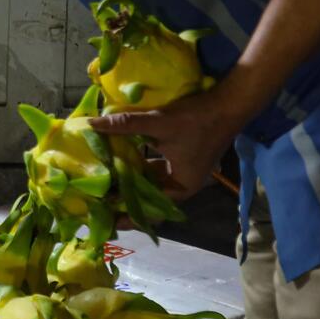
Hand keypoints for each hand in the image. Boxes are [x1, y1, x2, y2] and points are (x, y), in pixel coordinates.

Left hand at [87, 86, 255, 198]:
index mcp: (181, 188)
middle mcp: (182, 185)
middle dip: (124, 198)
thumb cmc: (197, 120)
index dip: (125, 213)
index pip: (148, 210)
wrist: (228, 104)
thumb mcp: (158, 123)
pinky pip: (155, 170)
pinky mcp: (180, 159)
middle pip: (148, 199)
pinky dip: (139, 167)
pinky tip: (119, 161)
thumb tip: (91, 124)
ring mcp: (182, 172)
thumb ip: (125, 125)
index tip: (103, 215)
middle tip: (97, 199)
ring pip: (150, 183)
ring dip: (130, 181)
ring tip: (103, 182)